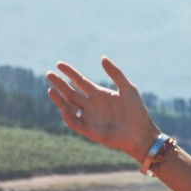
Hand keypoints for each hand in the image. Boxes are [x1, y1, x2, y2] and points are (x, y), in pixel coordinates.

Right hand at [45, 57, 159, 160]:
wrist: (141, 133)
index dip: (69, 72)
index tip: (59, 64)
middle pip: (70, 92)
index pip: (79, 81)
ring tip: (51, 88)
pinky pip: (74, 122)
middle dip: (60, 83)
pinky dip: (67, 114)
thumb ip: (115, 73)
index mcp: (99, 94)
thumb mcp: (127, 89)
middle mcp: (92, 105)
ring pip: (69, 106)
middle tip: (49, 73)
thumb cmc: (136, 111)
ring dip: (59, 98)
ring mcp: (89, 118)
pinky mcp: (89, 131)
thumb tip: (102, 57)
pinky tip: (63, 106)